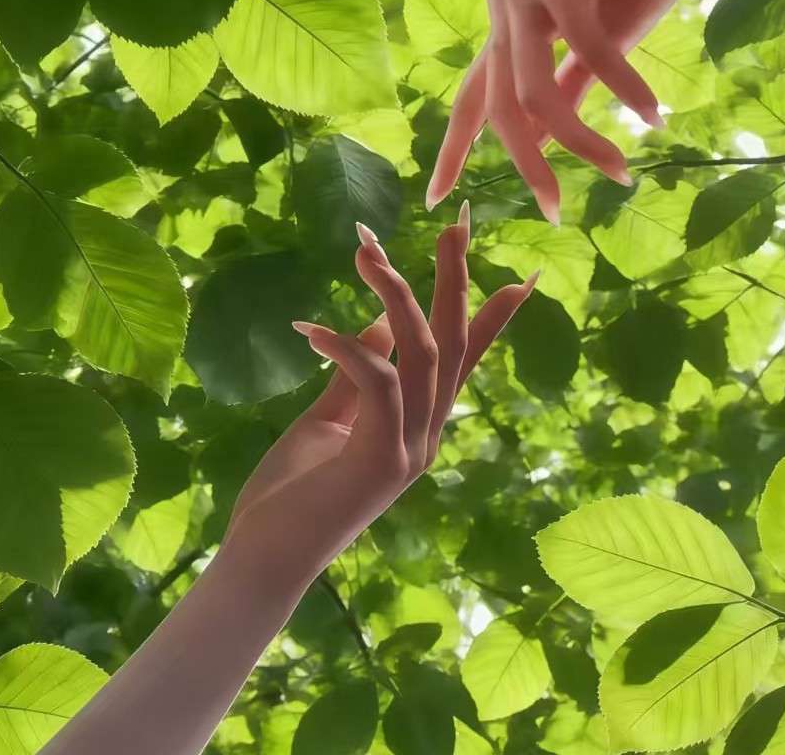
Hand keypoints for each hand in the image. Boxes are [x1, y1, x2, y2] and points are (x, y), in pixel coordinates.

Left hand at [221, 203, 537, 582]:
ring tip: (364, 250)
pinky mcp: (381, 461)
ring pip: (420, 353)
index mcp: (419, 424)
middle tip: (456, 225)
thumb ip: (356, 372)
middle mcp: (428, 435)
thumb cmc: (292, 491)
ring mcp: (411, 449)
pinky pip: (378, 383)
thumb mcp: (328, 417)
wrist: (265, 559)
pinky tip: (310, 329)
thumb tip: (381, 322)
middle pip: (452, 344)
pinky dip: (349, 348)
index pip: (462, 360)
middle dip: (455, 281)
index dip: (491, 317)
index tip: (520, 278)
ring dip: (395, 295)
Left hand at [426, 0, 738, 223]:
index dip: (452, 152)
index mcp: (507, 32)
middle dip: (528, 169)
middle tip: (555, 213)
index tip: (435, 199)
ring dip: (582, 143)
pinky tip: (653, 117)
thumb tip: (538, 143)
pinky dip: (627, 91)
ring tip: (620, 172)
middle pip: (502, 112)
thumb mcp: (598, 52)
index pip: (473, 102)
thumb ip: (567, 92)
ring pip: (538, 94)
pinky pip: (592, 55)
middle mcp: (504, 11)